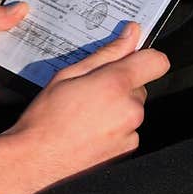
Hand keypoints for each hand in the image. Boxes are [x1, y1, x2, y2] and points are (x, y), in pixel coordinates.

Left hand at [0, 1, 28, 121]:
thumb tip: (22, 7)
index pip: (23, 15)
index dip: (40, 16)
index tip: (53, 20)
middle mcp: (1, 45)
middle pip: (31, 45)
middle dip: (27, 52)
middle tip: (0, 61)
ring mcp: (2, 68)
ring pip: (26, 70)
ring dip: (1, 78)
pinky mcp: (1, 91)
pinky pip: (18, 91)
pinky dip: (8, 93)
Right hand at [0, 23, 169, 193]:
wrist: (36, 159)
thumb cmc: (46, 118)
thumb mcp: (68, 75)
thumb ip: (106, 53)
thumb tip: (131, 34)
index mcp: (116, 84)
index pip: (156, 61)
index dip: (143, 57)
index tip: (129, 58)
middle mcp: (130, 109)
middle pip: (139, 86)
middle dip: (120, 85)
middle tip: (90, 91)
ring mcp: (131, 132)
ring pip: (132, 108)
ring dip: (117, 107)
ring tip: (85, 114)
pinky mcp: (127, 149)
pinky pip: (128, 129)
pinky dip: (114, 127)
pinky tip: (89, 130)